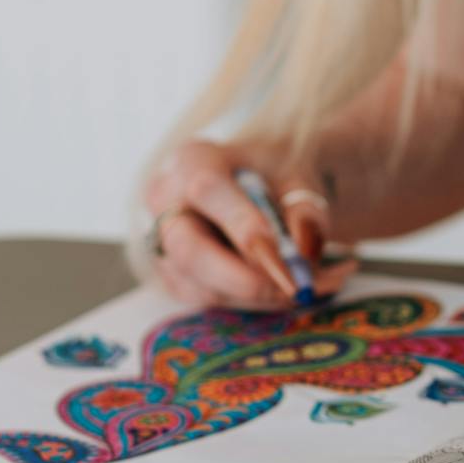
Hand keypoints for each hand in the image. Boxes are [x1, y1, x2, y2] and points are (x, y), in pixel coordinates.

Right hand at [142, 138, 358, 309]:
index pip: (207, 191)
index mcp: (194, 160)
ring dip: (250, 296)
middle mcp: (164, 200)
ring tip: (299, 289)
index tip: (278, 254)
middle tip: (289, 290)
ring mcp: (160, 240)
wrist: (239, 179)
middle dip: (240, 279)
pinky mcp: (169, 273)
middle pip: (189, 249)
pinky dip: (244, 303)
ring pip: (196, 284)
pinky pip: (202, 298)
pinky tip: (276, 292)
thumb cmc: (265, 173)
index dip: (242, 226)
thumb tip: (304, 253)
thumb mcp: (293, 174)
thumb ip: (304, 208)